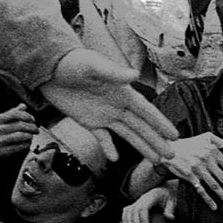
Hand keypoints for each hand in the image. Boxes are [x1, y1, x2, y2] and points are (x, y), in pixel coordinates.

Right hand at [0, 104, 36, 182]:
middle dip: (32, 127)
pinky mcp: (2, 152)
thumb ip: (11, 114)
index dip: (27, 116)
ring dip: (30, 136)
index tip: (33, 119)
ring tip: (31, 136)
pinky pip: (19, 147)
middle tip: (36, 130)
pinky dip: (26, 145)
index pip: (15, 114)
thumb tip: (23, 106)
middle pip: (20, 125)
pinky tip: (27, 144)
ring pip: (21, 136)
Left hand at [42, 48, 180, 163]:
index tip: (174, 135)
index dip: (160, 123)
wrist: (48, 68)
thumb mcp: (92, 65)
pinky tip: (116, 159)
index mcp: (122, 93)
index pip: (146, 111)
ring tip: (156, 160)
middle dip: (157, 141)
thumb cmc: (72, 62)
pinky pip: (102, 138)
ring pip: (127, 135)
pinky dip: (109, 148)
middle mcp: (117, 106)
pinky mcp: (89, 122)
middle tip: (171, 155)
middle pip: (141, 127)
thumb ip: (113, 73)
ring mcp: (104, 115)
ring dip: (142, 147)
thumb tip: (134, 75)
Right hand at [120, 184, 173, 222]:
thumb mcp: (172, 202)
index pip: (144, 208)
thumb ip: (170, 210)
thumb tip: (170, 218)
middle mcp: (143, 198)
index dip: (144, 220)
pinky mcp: (136, 204)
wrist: (165, 190)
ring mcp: (138, 201)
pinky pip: (127, 210)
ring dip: (129, 222)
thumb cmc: (169, 197)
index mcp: (152, 196)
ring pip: (129, 210)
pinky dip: (125, 218)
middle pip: (135, 210)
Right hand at [160, 132, 222, 211]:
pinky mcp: (190, 176)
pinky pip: (201, 190)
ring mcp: (198, 169)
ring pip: (215, 186)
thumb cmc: (190, 144)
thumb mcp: (207, 137)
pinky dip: (208, 199)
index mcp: (213, 151)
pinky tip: (215, 207)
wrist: (169, 148)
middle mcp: (207, 160)